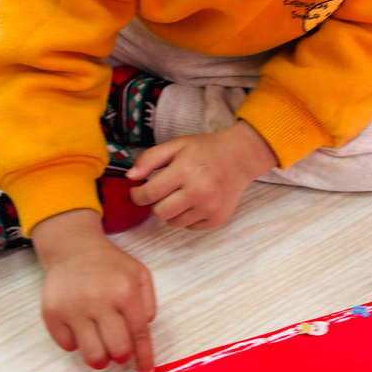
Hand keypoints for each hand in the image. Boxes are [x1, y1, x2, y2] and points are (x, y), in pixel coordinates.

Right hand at [32, 209, 155, 371]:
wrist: (72, 248)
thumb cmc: (109, 264)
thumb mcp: (138, 273)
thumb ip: (148, 301)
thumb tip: (145, 329)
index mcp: (124, 291)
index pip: (139, 334)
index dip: (145, 358)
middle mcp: (99, 300)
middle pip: (117, 350)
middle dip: (121, 356)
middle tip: (118, 351)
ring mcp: (73, 308)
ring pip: (92, 355)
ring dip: (100, 359)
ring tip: (101, 347)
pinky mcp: (52, 313)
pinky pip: (68, 346)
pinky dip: (76, 343)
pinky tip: (79, 327)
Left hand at [127, 121, 277, 230]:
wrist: (240, 157)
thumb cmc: (205, 150)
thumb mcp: (176, 145)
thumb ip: (150, 159)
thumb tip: (130, 177)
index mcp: (185, 171)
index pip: (149, 194)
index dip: (137, 195)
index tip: (137, 192)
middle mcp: (198, 192)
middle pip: (159, 213)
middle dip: (154, 204)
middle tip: (160, 193)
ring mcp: (209, 207)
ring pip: (173, 223)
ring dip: (170, 212)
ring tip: (178, 196)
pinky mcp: (217, 218)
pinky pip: (189, 227)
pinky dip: (186, 217)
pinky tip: (193, 202)